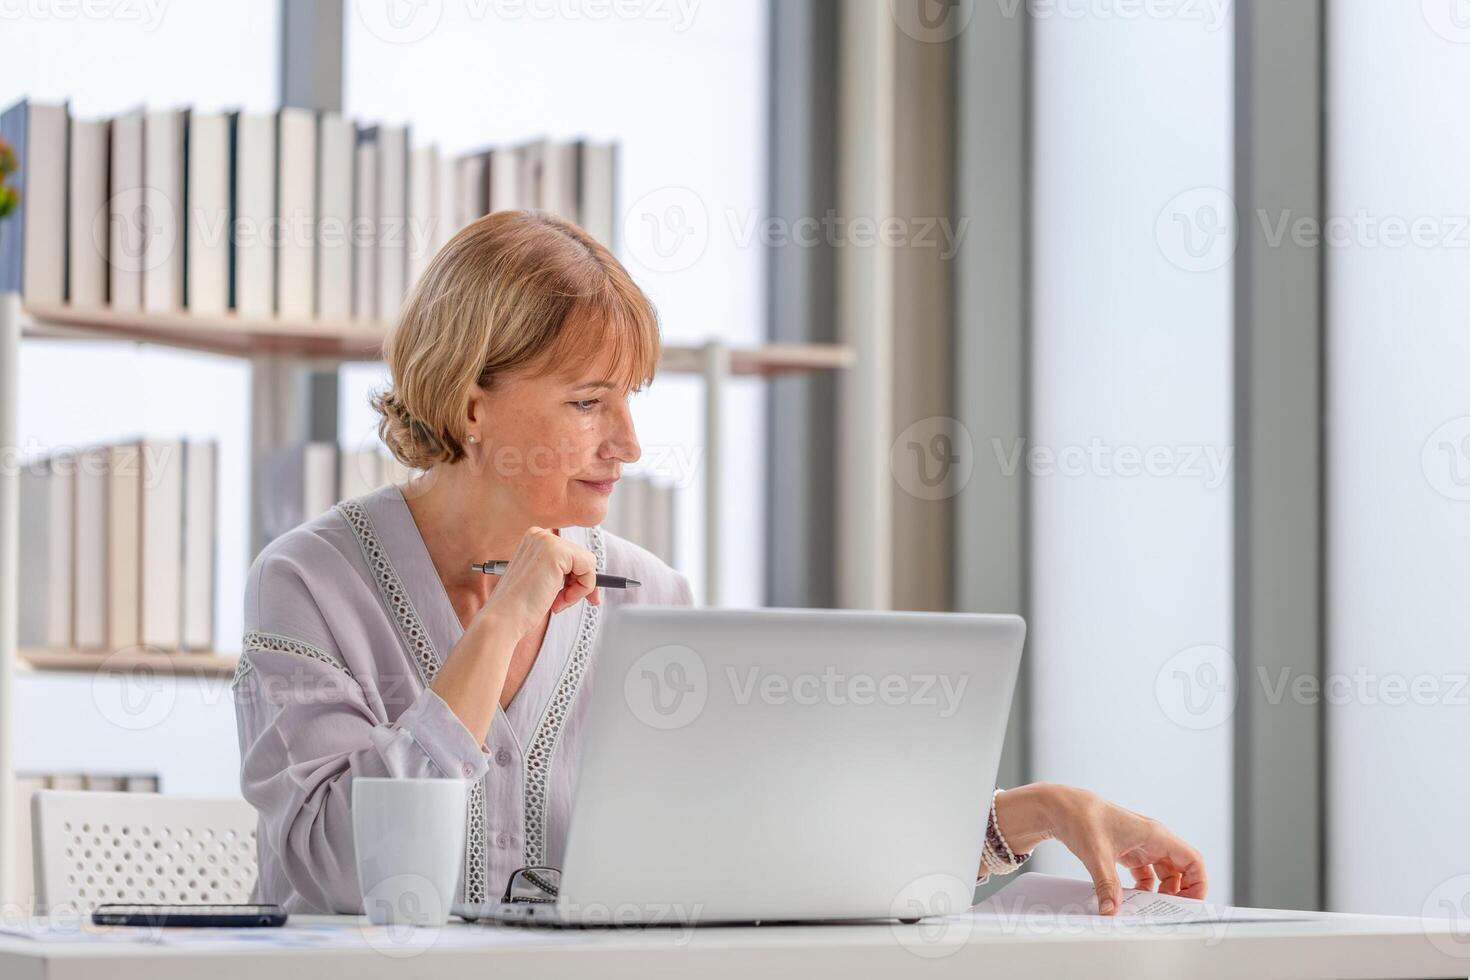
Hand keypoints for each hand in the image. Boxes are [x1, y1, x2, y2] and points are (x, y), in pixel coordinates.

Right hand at [477, 527, 600, 637]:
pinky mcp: (557, 552)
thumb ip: (561, 572)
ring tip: (557, 603)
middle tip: (561, 603)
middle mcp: (539, 535)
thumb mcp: (542, 581)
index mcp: (534, 540)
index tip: (578, 595)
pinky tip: (560, 600)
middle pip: (581, 557)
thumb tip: (591, 576)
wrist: (503, 619)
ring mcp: (547, 541)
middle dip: (579, 585)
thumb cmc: (519, 607)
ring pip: (587, 563)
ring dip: (579, 590)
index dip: (578, 577)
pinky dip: (582, 589)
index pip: (570, 554)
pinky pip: (589, 568)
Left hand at [994, 783, 1207, 914]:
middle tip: (1168, 910)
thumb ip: (1106, 885)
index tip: (1191, 903)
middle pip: (1182, 869)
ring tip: (1151, 908)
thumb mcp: (1096, 854)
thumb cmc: (1081, 817)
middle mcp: (1152, 839)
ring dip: (1163, 891)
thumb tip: (1111, 910)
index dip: (1198, 883)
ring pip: (1165, 872)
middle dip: (1180, 892)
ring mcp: (1141, 845)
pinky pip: (1147, 873)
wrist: (1061, 806)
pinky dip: (1145, 887)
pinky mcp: (1128, 851)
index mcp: (1154, 835)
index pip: (1193, 860)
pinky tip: (1134, 899)